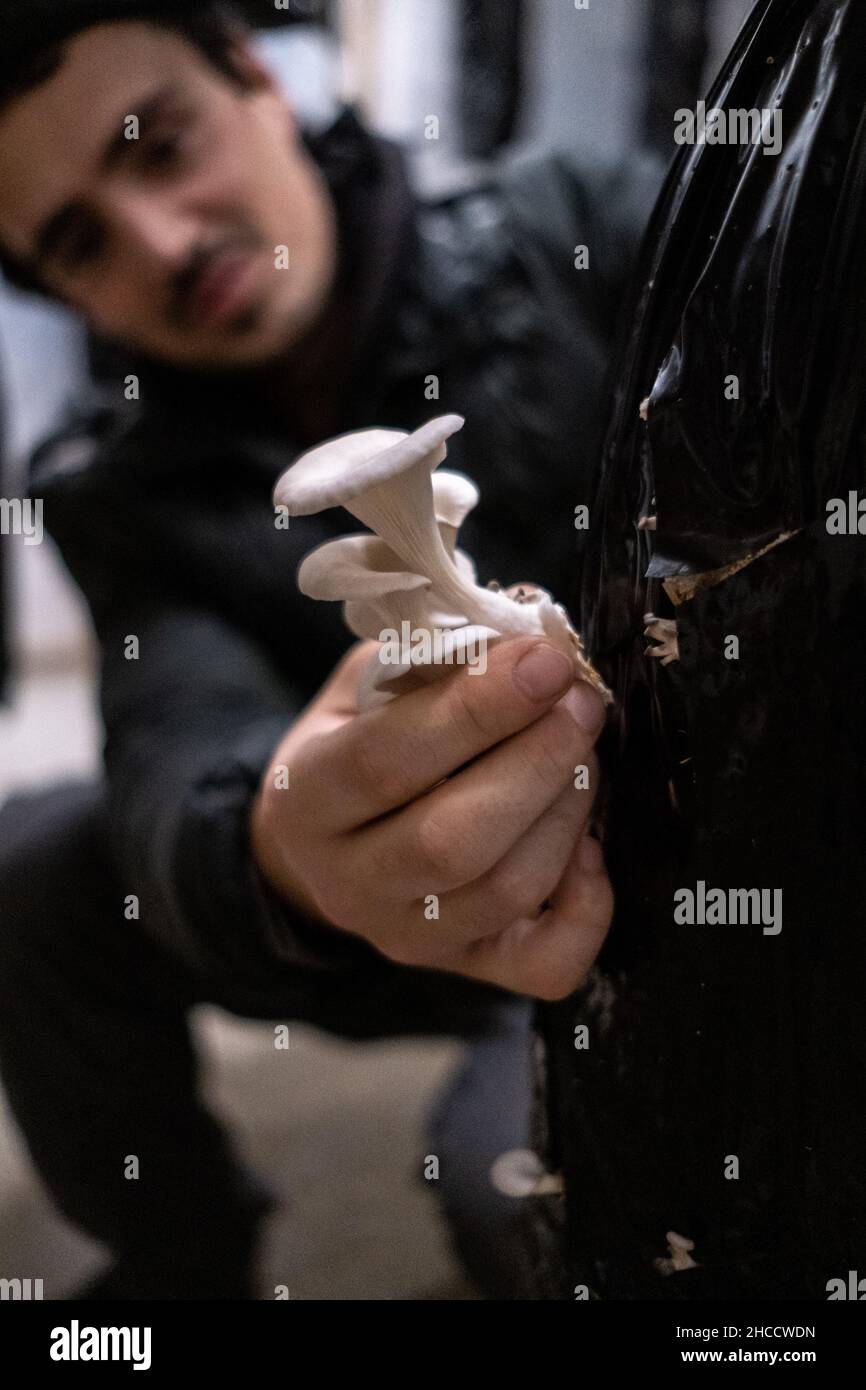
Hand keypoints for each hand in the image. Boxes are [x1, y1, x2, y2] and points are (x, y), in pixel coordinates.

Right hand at [251, 636, 612, 998]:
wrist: (325, 846)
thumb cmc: (357, 743)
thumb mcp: (366, 685)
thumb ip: (432, 660)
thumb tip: (529, 641)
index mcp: (305, 799)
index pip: (387, 761)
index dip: (476, 709)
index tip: (545, 660)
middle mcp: (347, 884)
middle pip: (451, 841)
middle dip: (535, 762)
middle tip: (581, 702)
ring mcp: (407, 937)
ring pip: (503, 892)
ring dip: (565, 812)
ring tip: (585, 751)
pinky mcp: (466, 968)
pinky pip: (545, 966)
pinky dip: (586, 908)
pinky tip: (589, 847)